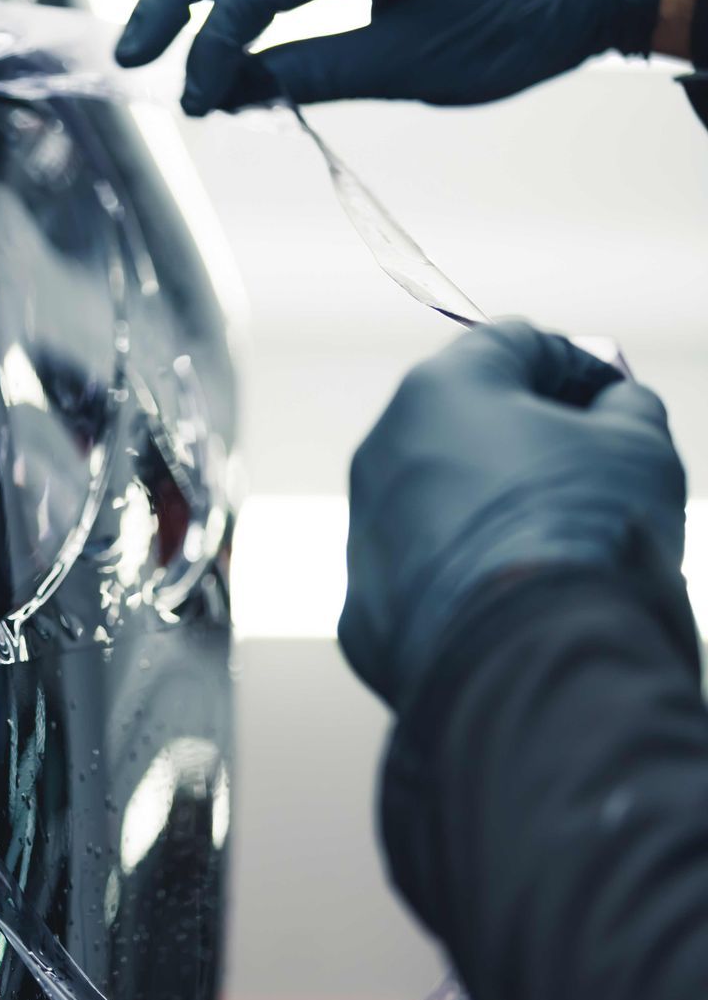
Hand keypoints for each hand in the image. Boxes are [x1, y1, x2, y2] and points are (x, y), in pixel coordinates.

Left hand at [340, 322, 686, 707]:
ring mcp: (363, 531)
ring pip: (435, 501)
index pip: (510, 344)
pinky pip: (420, 575)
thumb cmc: (588, 533)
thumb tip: (612, 405)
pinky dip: (462, 577)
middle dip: (527, 438)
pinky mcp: (360, 606)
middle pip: (462, 423)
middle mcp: (381, 451)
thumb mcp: (640, 446)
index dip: (573, 363)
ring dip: (490, 508)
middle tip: (591, 471)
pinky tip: (512, 600)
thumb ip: (624, 406)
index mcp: (440, 391)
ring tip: (556, 545)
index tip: (612, 397)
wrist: (534, 655)